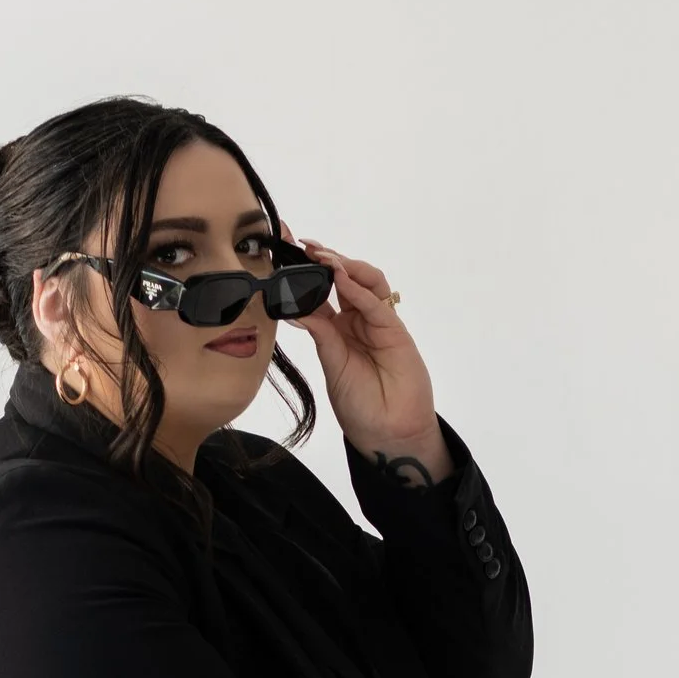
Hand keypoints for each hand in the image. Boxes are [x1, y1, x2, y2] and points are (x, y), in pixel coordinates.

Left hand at [287, 232, 447, 476]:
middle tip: (300, 244)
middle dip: (324, 258)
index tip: (282, 250)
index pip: (319, 291)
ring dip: (344, 266)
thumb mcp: (331, 364)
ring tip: (322, 257)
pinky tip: (342, 279)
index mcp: (336, 328)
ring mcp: (377, 323)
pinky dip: (359, 289)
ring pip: (365, 282)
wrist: (388, 433)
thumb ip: (320, 333)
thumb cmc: (359, 404)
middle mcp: (357, 319)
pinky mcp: (395, 331)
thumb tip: (294, 307)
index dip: (303, 271)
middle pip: (344, 278)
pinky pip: (376, 305)